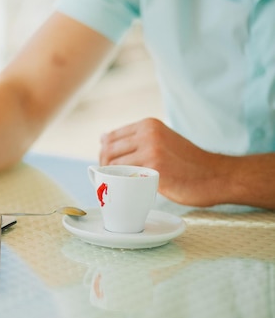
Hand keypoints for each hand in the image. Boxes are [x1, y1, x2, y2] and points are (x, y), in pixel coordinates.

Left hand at [99, 118, 223, 206]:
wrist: (215, 176)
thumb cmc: (186, 163)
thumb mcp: (161, 141)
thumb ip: (135, 139)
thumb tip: (102, 138)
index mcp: (148, 125)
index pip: (109, 138)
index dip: (103, 155)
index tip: (107, 168)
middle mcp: (147, 133)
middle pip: (107, 151)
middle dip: (103, 168)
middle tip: (109, 181)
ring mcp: (151, 150)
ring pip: (113, 165)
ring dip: (110, 179)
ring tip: (118, 187)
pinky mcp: (154, 169)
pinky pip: (125, 178)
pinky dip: (120, 186)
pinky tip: (127, 192)